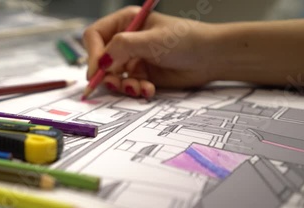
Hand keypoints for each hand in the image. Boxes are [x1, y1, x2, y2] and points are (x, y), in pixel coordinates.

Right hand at [83, 6, 216, 98]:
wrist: (210, 58)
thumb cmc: (186, 40)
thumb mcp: (151, 40)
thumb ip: (122, 48)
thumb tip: (100, 62)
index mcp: (125, 22)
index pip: (95, 36)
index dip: (93, 54)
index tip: (97, 71)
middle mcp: (126, 40)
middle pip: (100, 60)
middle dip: (108, 74)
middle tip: (116, 83)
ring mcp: (132, 59)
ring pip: (112, 77)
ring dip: (123, 85)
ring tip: (139, 87)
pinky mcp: (141, 75)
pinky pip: (127, 86)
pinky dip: (136, 90)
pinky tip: (148, 89)